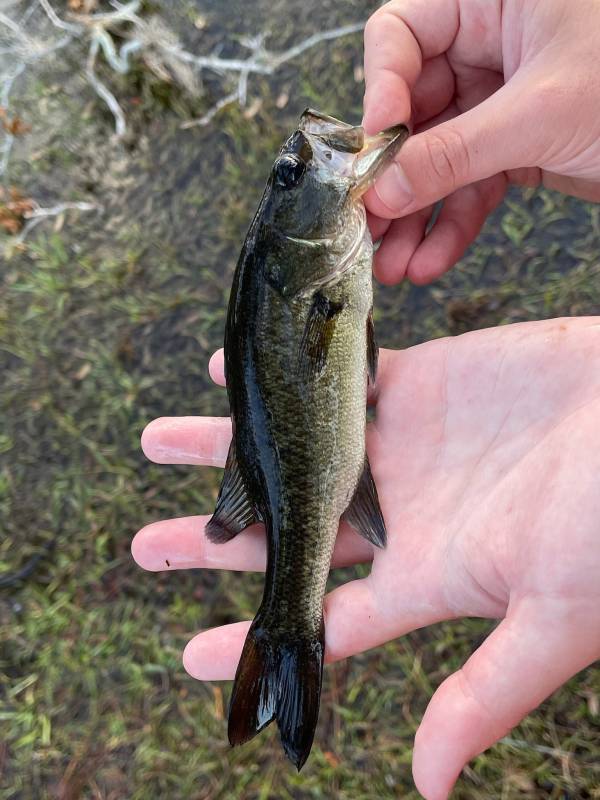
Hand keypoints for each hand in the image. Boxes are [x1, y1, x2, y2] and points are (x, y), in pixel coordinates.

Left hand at [133, 317, 599, 799]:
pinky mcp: (416, 383)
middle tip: (146, 548)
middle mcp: (400, 510)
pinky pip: (332, 377)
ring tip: (156, 439)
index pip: (322, 619)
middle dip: (216, 539)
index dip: (257, 642)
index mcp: (425, 572)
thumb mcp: (555, 615)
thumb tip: (425, 781)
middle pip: (287, 533)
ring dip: (227, 447)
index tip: (191, 661)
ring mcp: (401, 445)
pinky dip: (281, 372)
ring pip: (292, 449)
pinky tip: (229, 366)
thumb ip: (486, 690)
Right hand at [362, 0, 599, 283]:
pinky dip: (452, 227)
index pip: (402, 35)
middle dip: (392, 177)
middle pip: (412, 111)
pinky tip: (431, 262)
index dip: (379, 91)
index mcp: (491, 3)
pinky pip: (470, 187)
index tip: (372, 150)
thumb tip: (384, 188)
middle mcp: (489, 48)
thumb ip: (455, 151)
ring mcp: (499, 103)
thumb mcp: (539, 114)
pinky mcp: (516, 148)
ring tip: (392, 267)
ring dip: (415, 217)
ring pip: (438, 160)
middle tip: (366, 227)